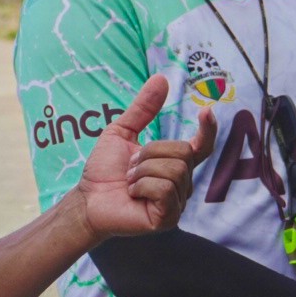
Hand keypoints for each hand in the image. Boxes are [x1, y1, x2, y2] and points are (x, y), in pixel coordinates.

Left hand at [70, 75, 215, 240]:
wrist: (87, 198)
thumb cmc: (104, 169)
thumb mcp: (122, 131)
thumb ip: (143, 108)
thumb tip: (161, 78)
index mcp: (174, 163)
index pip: (201, 147)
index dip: (208, 130)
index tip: (206, 111)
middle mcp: (181, 183)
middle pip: (183, 152)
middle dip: (150, 153)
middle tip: (131, 166)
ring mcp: (177, 202)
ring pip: (174, 170)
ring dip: (142, 171)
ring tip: (130, 181)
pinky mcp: (168, 218)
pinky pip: (164, 189)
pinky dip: (141, 186)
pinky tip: (132, 194)